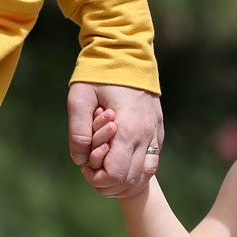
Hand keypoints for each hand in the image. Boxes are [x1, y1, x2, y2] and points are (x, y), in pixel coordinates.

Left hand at [68, 82, 163, 197]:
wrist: (126, 53)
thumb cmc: (99, 74)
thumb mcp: (78, 98)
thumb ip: (78, 132)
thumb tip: (81, 159)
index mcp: (127, 129)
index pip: (116, 175)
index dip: (97, 179)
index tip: (85, 168)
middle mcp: (145, 135)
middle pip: (131, 180)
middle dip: (108, 183)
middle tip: (92, 170)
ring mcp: (155, 133)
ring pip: (145, 175)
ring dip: (124, 181)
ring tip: (106, 169)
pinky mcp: (158, 129)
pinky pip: (152, 161)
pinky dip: (137, 170)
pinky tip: (121, 163)